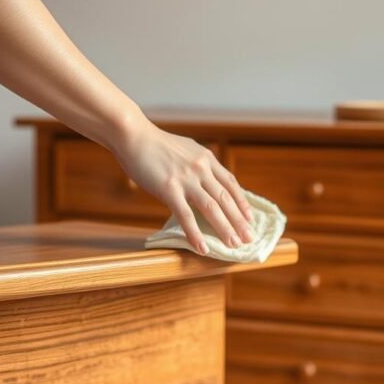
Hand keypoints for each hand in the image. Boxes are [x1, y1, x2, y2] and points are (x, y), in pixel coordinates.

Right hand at [117, 114, 253, 253]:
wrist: (133, 135)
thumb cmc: (154, 145)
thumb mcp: (185, 150)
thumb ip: (197, 164)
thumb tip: (204, 179)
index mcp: (206, 159)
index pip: (230, 183)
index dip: (242, 202)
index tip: (250, 218)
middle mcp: (201, 169)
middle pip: (225, 199)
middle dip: (239, 221)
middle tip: (249, 239)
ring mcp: (186, 179)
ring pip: (212, 209)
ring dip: (225, 229)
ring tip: (234, 246)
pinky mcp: (169, 189)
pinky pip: (186, 216)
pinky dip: (195, 234)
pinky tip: (202, 248)